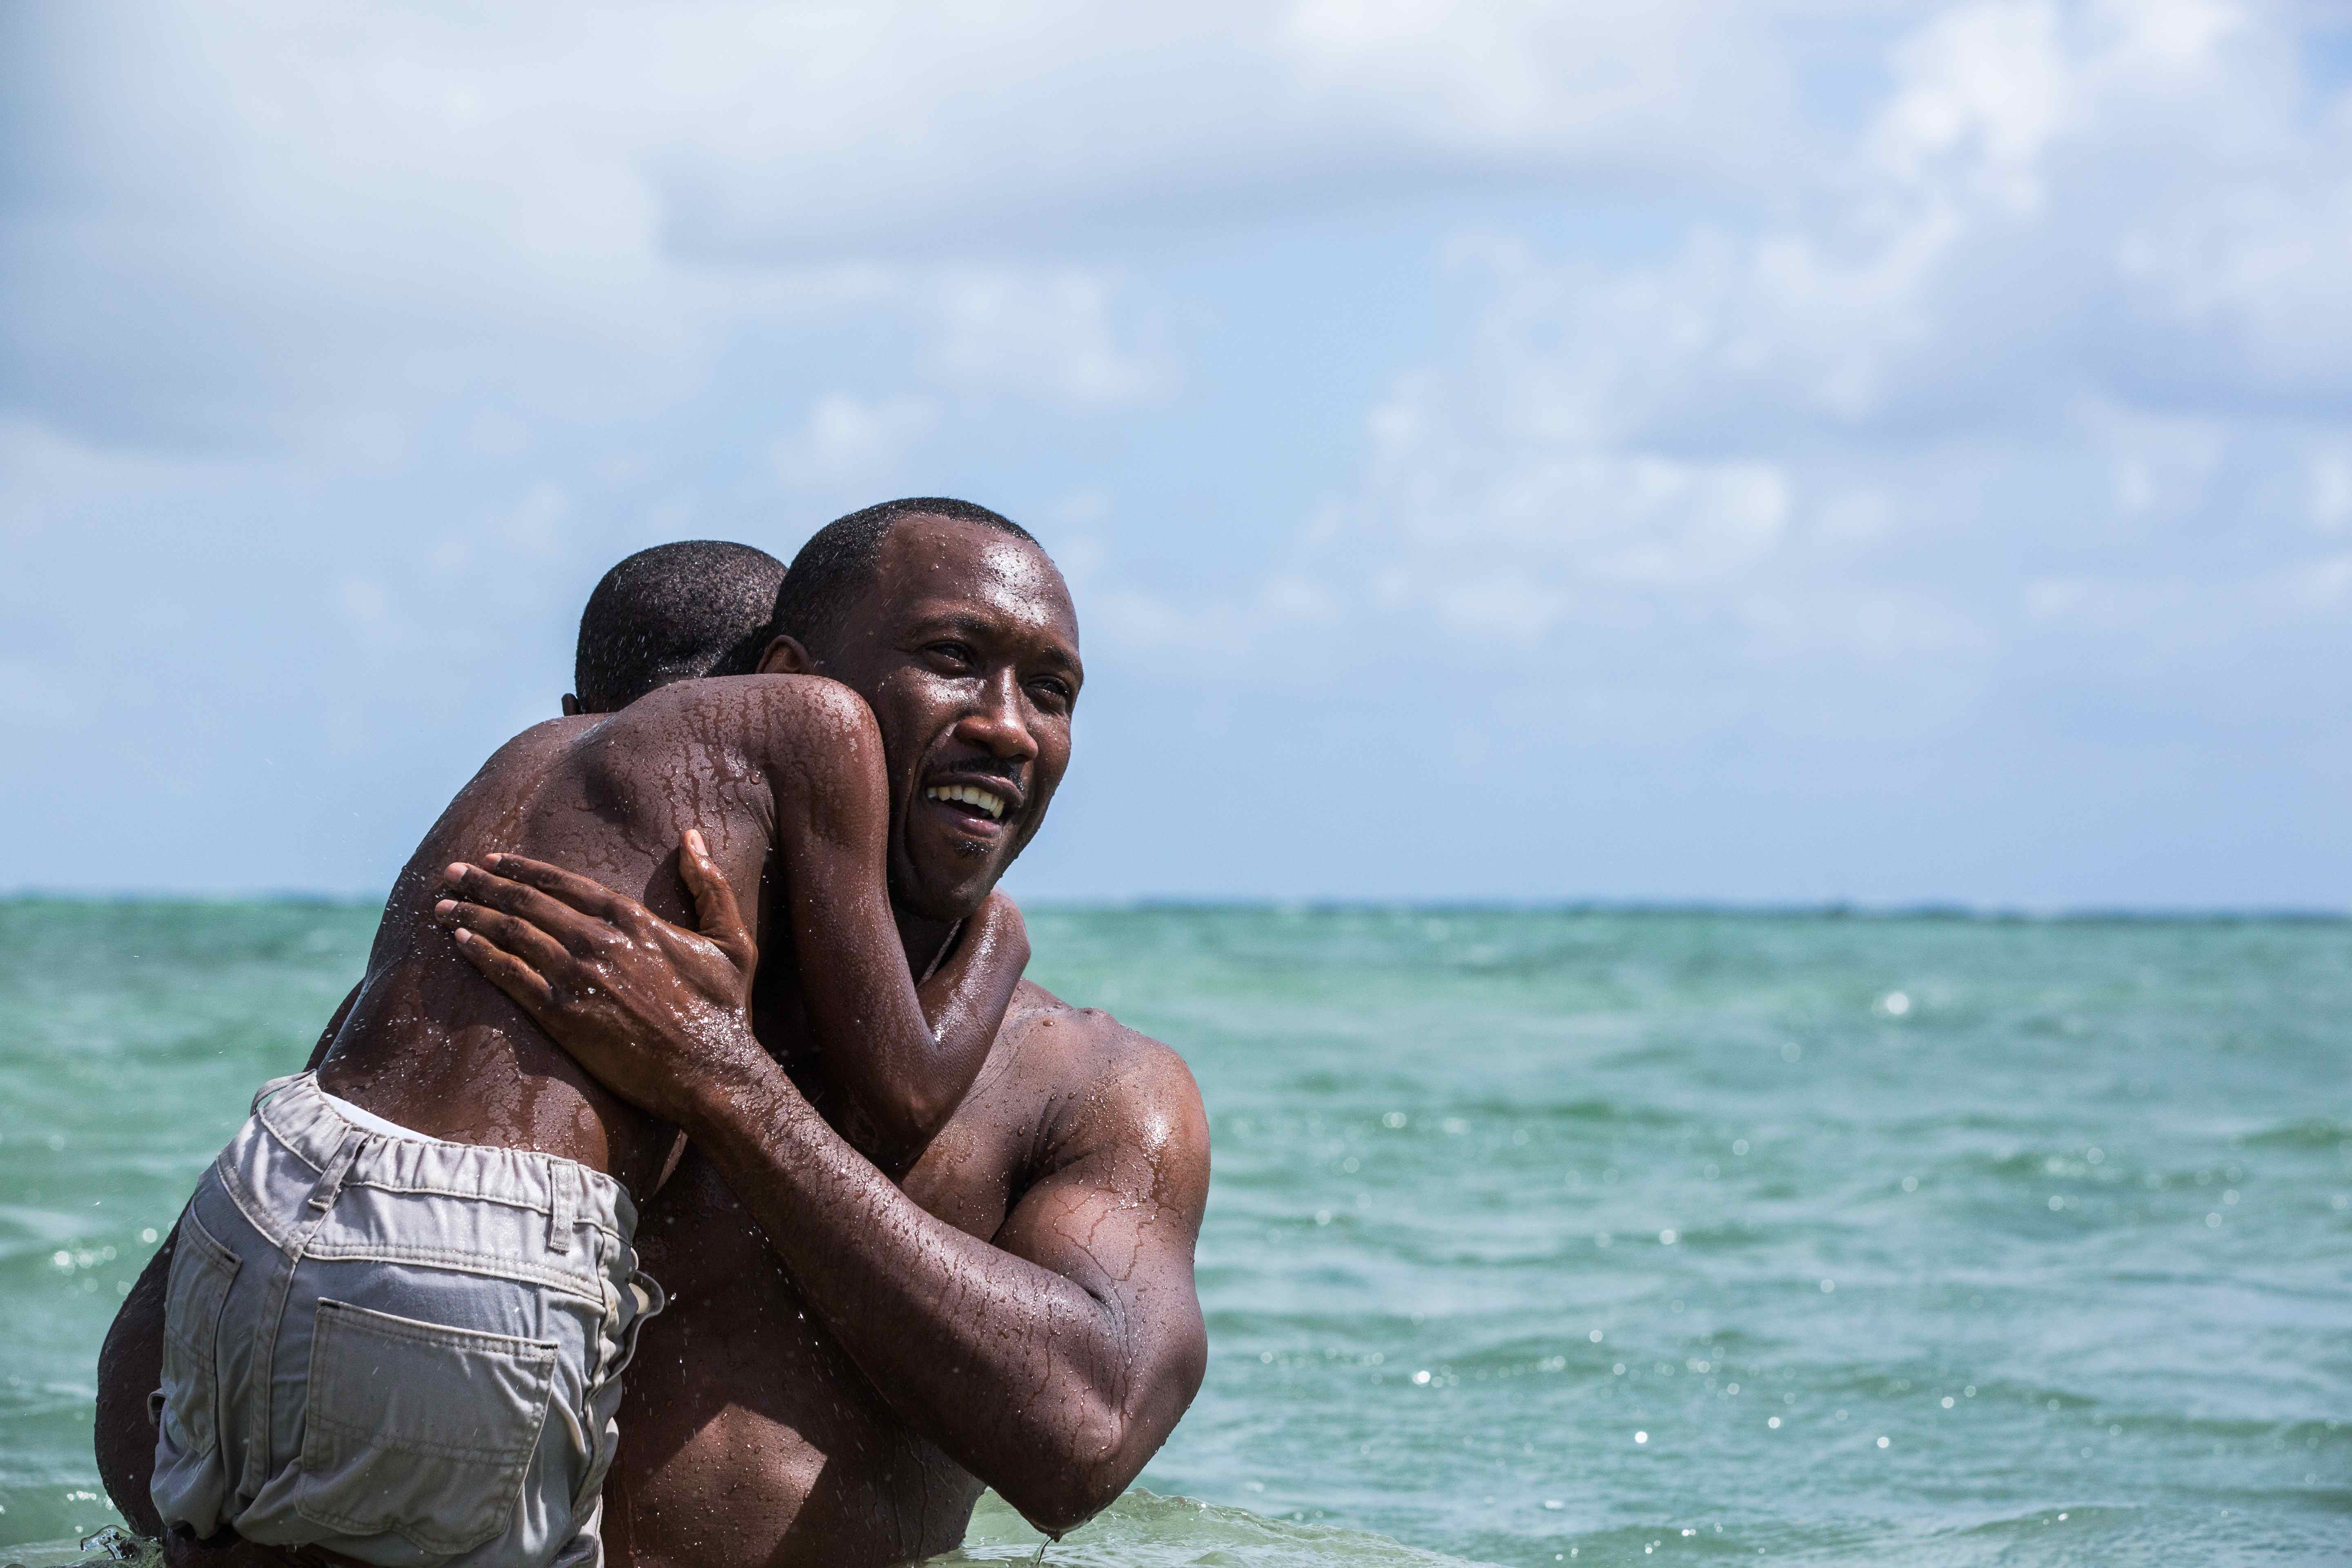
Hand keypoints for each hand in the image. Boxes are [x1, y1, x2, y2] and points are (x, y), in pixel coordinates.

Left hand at [436, 830, 761, 1125]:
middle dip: (485, 884)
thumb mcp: (733, 941)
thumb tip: (692, 836)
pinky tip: (459, 943)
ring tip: (443, 906)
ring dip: (472, 915)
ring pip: (512, 934)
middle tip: (453, 873)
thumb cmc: (725, 1011)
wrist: (712, 1074)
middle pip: (529, 902)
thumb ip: (711, 885)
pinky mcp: (564, 1016)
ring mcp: (579, 978)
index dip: (526, 868)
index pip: (567, 883)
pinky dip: (481, 955)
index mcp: (635, 920)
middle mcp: (600, 941)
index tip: (495, 859)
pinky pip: (510, 977)